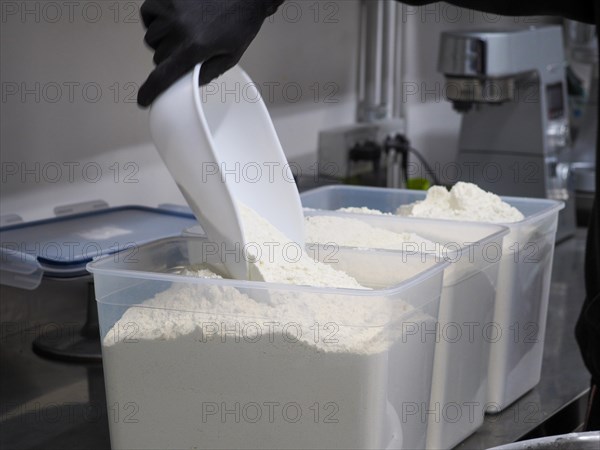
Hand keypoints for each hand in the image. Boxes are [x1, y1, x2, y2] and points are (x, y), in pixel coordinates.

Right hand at [138, 0, 282, 106]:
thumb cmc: (240, 22)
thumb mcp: (230, 57)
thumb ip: (207, 73)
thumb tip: (186, 84)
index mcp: (196, 47)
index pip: (164, 75)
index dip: (151, 90)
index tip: (143, 100)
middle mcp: (180, 28)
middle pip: (158, 57)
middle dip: (170, 59)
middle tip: (187, 51)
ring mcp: (171, 10)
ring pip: (151, 38)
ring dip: (162, 40)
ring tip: (183, 33)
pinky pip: (147, 14)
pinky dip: (154, 20)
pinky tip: (171, 20)